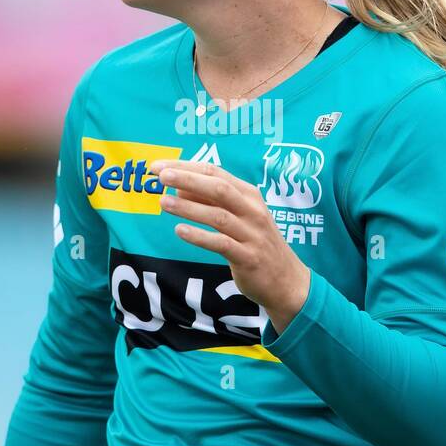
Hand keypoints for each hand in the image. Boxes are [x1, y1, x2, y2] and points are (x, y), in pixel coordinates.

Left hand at [148, 158, 311, 334]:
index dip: (186, 166)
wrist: (286, 279)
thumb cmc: (256, 243)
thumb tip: (179, 186)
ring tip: (163, 202)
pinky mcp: (248, 257)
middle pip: (218, 188)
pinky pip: (222, 244)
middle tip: (161, 176)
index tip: (159, 165)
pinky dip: (200, 236)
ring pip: (218, 215)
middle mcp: (253, 210)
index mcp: (249, 195)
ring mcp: (252, 234)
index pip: (215, 172)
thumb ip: (212, 201)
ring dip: (189, 207)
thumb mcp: (239, 216)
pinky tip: (180, 231)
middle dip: (188, 179)